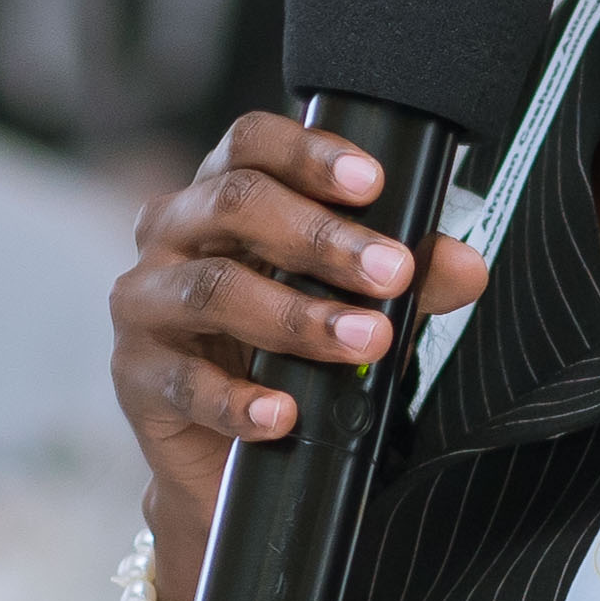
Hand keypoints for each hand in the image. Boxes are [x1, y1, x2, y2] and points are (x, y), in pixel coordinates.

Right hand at [108, 113, 490, 600]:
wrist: (225, 456)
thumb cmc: (281, 352)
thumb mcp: (347, 304)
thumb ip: (405, 278)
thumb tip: (465, 266)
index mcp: (217, 197)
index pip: (249, 144)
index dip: (307, 152)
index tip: (372, 182)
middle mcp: (170, 235)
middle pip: (233, 205)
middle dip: (321, 237)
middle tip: (393, 273)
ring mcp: (144, 304)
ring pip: (213, 290)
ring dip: (298, 317)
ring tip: (367, 340)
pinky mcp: (134, 377)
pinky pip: (186, 383)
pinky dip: (239, 400)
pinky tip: (285, 414)